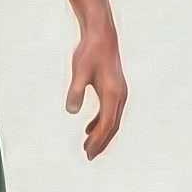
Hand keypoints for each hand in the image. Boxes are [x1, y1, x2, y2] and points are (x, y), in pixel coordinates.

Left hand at [65, 29, 126, 159]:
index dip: (98, 140)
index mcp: (113, 94)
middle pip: (112, 126)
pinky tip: (89, 128)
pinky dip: (100, 123)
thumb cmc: (89, 52)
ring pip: (112, 120)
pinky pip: (110, 112)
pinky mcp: (115, 89)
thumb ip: (75, 91)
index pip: (106, 124)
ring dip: (101, 134)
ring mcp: (119, 92)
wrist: (101, 35)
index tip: (87, 152)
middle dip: (101, 142)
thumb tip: (71, 111)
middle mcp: (120, 95)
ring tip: (88, 147)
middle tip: (88, 156)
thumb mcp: (79, 71)